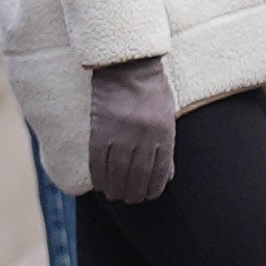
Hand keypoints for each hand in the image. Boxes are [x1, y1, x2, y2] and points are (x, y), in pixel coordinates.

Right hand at [81, 56, 176, 203]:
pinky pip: (98, 159)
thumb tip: (166, 174)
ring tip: (114, 195)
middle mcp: (144, 136)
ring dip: (115, 187)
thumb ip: (167, 144)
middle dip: (134, 192)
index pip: (159, 171)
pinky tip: (99, 183)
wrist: (128, 66)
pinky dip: (98, 174)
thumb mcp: (168, 116)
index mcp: (164, 133)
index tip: (148, 196)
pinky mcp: (100, 128)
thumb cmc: (151, 90)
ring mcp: (121, 133)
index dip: (153, 188)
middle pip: (138, 175)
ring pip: (117, 171)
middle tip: (130, 199)